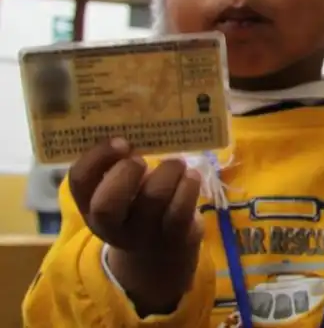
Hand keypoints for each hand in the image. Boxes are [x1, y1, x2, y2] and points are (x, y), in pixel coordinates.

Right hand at [68, 138, 203, 314]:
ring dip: (168, 172)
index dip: (98, 157)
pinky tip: (192, 176)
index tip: (121, 141)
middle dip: (125, 173)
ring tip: (177, 163)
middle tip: (142, 158)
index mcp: (90, 204)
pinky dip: (189, 187)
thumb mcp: (122, 188)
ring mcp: (143, 233)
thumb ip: (122, 163)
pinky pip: (180, 211)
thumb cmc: (138, 206)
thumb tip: (142, 123)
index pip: (79, 181)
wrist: (159, 253)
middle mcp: (111, 224)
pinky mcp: (174, 237)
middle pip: (106, 204)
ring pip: (152, 201)